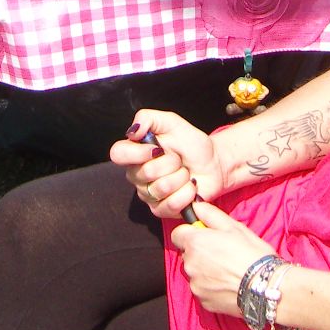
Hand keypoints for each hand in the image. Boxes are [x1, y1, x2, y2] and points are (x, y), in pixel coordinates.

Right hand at [110, 108, 225, 219]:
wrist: (212, 163)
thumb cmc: (190, 143)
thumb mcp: (171, 122)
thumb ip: (148, 118)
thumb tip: (133, 131)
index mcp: (135, 152)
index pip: (117, 154)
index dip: (137, 153)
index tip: (157, 149)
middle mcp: (137, 175)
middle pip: (145, 172)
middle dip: (171, 163)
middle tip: (178, 160)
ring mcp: (148, 195)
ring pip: (161, 188)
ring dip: (181, 177)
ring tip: (185, 173)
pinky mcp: (161, 210)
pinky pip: (171, 205)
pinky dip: (187, 193)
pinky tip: (190, 187)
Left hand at [171, 204, 278, 317]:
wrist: (266, 288)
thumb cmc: (251, 254)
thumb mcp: (233, 226)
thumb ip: (210, 214)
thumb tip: (196, 206)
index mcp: (195, 243)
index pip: (177, 234)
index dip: (191, 233)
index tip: (204, 235)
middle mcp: (190, 264)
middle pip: (187, 254)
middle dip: (200, 252)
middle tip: (222, 252)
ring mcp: (195, 285)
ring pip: (195, 272)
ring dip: (205, 270)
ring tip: (228, 270)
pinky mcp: (203, 301)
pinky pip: (202, 289)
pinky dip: (211, 286)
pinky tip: (228, 283)